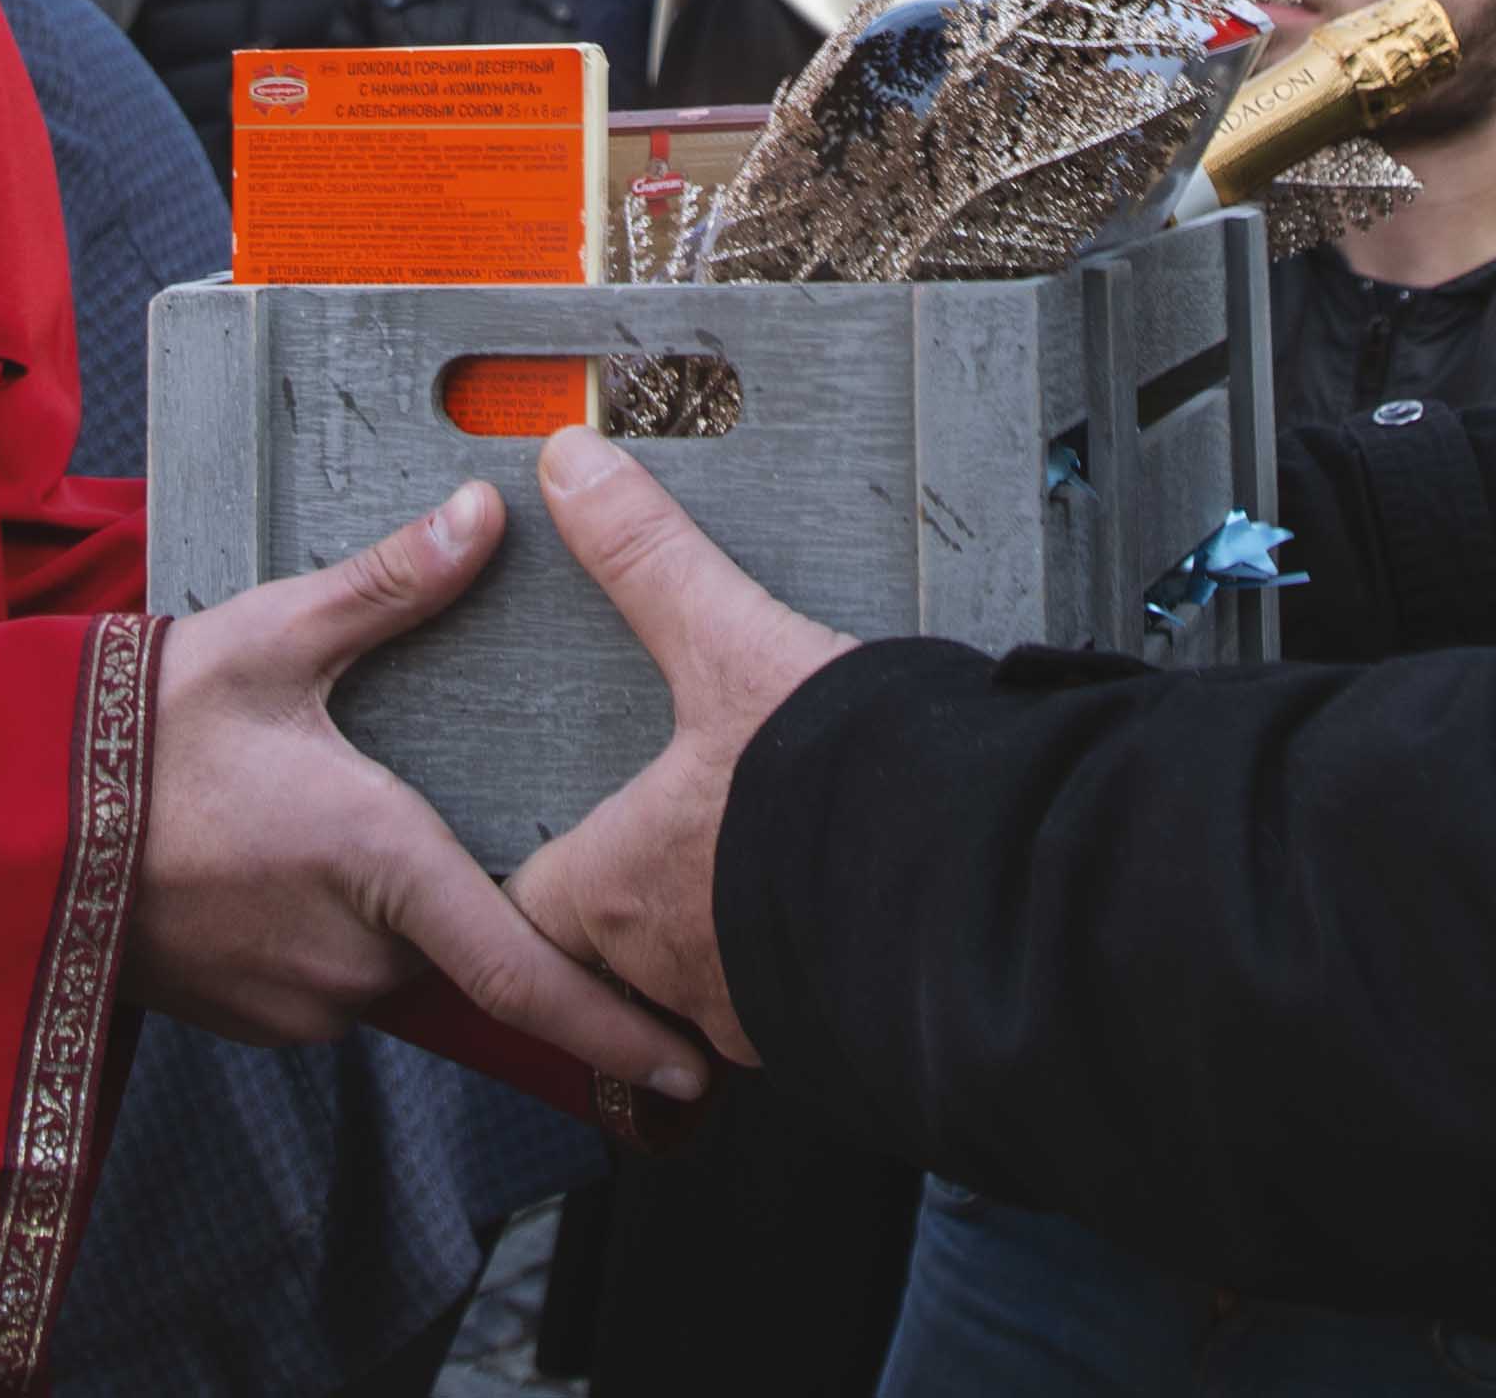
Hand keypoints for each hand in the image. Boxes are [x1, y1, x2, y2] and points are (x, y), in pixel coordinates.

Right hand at [128, 479, 712, 1102]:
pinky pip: (334, 973)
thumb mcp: (268, 640)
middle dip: (466, 889)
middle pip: (462, 937)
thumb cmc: (136, 736)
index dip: (616, 1026)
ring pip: (396, 955)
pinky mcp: (255, 1014)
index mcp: (379, 862)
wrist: (5, 830)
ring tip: (320, 816)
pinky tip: (284, 852)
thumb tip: (486, 516)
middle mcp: (351, 955)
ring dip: (387, 901)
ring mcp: (298, 997)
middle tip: (425, 811)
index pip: (523, 973)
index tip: (693, 1065)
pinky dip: (332, 924)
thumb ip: (389, 588)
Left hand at [504, 429, 854, 1065]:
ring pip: (702, 994)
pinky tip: (830, 913)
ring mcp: (753, 1010)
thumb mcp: (732, 644)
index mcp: (622, 885)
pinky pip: (789, 1004)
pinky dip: (797, 964)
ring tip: (745, 882)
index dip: (526, 876)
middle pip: (611, 964)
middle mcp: (673, 967)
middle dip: (632, 915)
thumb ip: (647, 556)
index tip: (532, 855)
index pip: (527, 909)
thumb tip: (574, 471)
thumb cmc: (836, 786)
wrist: (970, 884)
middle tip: (655, 863)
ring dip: (716, 943)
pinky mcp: (833, 1024)